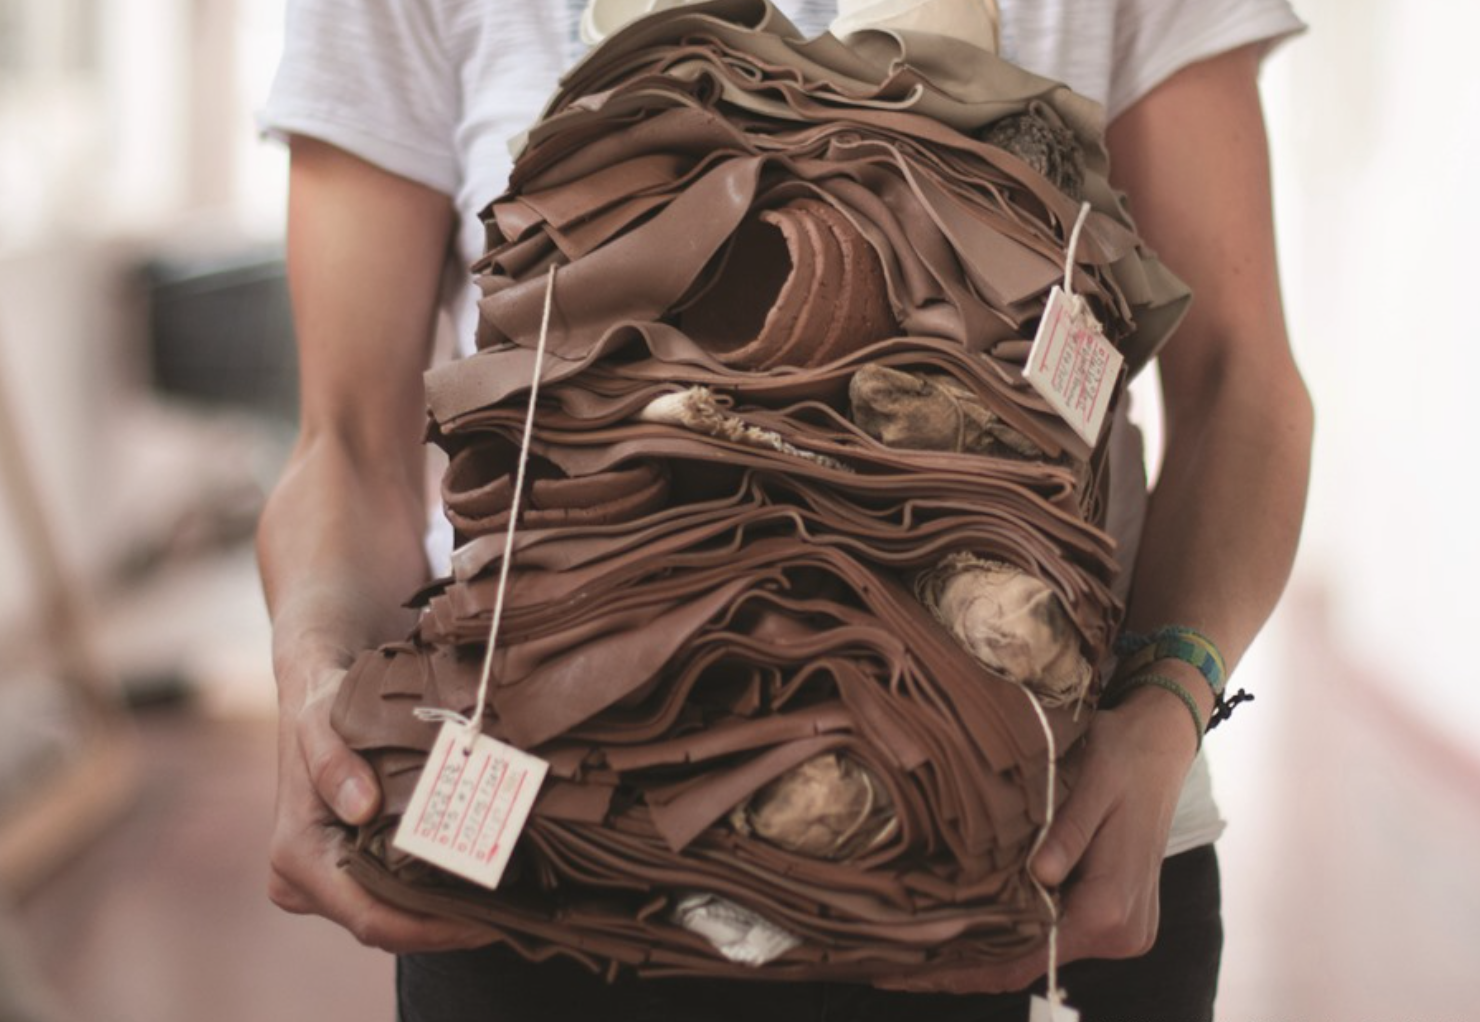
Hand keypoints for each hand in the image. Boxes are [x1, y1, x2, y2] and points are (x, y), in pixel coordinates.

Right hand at [267, 664, 494, 953]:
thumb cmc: (321, 703)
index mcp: (296, 857)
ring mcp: (324, 880)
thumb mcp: (322, 720)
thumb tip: (362, 808)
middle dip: (448, 926)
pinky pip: (393, 895)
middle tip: (512, 913)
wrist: (315, 691)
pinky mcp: (345, 869)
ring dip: (445, 914)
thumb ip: (335, 762)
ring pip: (393, 916)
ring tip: (505, 903)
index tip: (486, 918)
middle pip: (386, 926)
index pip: (370, 917)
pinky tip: (478, 883)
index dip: (431, 928)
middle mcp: (304, 880)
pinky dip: (433, 895)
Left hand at [874, 683, 1199, 993]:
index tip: (916, 973)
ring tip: (924, 945)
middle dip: (968, 964)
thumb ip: (1066, 836)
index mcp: (1111, 909)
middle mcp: (1121, 933)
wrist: (1161, 746)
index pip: (1029, 959)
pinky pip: (1058, 934)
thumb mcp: (1092, 787)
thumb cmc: (1125, 758)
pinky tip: (973, 923)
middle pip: (1031, 962)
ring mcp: (1123, 929)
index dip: (969, 971)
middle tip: (901, 963)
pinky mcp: (1117, 916)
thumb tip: (1039, 877)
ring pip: (1042, 951)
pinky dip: (1017, 932)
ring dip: (990, 948)